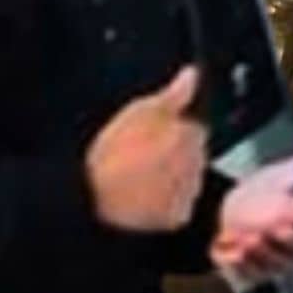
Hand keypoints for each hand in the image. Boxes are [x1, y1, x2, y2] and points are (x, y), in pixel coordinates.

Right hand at [87, 66, 206, 230]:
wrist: (96, 197)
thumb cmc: (113, 154)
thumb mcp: (138, 111)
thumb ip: (172, 94)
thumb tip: (192, 75)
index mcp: (189, 134)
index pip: (194, 126)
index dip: (173, 128)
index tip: (153, 132)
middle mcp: (197, 165)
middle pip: (193, 153)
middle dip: (175, 152)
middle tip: (142, 153)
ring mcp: (188, 192)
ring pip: (187, 178)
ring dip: (172, 175)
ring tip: (140, 174)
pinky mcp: (177, 216)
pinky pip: (178, 205)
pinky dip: (166, 200)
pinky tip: (144, 194)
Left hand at [212, 155, 292, 291]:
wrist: (229, 212)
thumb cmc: (262, 196)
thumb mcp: (276, 179)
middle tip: (282, 229)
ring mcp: (273, 265)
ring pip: (273, 265)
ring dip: (264, 254)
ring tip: (252, 239)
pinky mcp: (249, 273)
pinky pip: (246, 273)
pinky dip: (241, 265)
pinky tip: (234, 254)